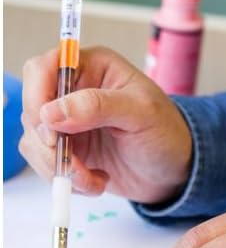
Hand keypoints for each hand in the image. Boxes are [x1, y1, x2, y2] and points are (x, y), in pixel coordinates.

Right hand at [20, 46, 192, 203]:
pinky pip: (43, 164)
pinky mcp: (64, 149)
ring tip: (93, 177)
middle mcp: (74, 91)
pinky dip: (65, 179)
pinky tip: (94, 180)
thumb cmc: (166, 132)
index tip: (49, 127)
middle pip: (32, 107)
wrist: (172, 169)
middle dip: (47, 141)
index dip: (37, 95)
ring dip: (58, 167)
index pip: (44, 67)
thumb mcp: (142, 113)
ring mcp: (66, 121)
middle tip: (73, 163)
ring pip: (34, 140)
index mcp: (93, 67)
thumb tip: (52, 110)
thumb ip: (99, 106)